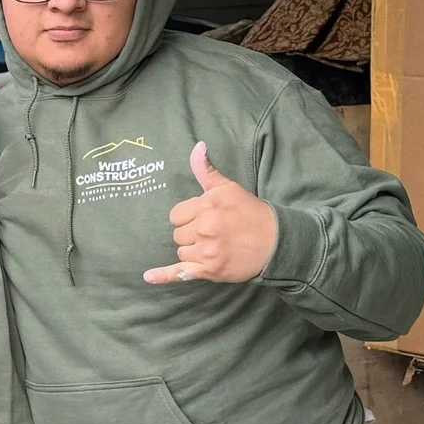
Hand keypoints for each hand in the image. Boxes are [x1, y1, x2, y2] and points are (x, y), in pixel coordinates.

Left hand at [145, 142, 278, 285]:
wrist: (276, 241)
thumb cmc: (249, 212)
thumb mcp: (228, 187)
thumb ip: (206, 169)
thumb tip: (197, 146)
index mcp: (206, 206)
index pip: (176, 215)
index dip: (188, 217)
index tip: (205, 218)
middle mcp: (205, 228)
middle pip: (178, 234)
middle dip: (191, 233)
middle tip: (214, 233)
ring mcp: (207, 251)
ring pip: (181, 252)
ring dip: (192, 251)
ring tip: (215, 246)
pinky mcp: (210, 270)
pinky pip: (180, 273)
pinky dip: (163, 276)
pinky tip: (148, 276)